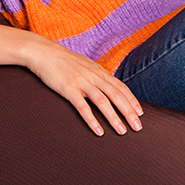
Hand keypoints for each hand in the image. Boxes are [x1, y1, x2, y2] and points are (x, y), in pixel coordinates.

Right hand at [25, 39, 143, 136]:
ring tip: (122, 132)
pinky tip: (98, 131)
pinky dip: (92, 120)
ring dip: (114, 118)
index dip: (132, 101)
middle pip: (116, 96)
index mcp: (99, 72)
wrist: (43, 52)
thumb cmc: (64, 61)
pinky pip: (82, 107)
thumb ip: (97, 76)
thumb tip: (108, 86)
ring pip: (103, 102)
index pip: (121, 87)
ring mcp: (81, 82)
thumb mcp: (85, 66)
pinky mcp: (68, 89)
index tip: (140, 113)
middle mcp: (94, 77)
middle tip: (138, 127)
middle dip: (129, 112)